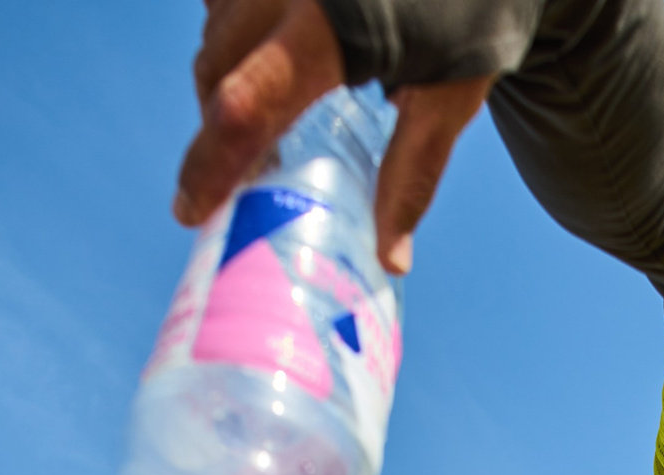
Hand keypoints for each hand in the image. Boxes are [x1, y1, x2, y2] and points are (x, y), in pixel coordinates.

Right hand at [176, 0, 495, 275]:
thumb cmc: (474, 19)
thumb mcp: (451, 100)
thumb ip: (412, 174)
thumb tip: (389, 259)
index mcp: (335, 28)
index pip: (248, 103)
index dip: (210, 163)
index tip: (190, 211)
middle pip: (216, 69)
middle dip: (217, 125)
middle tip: (247, 170)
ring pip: (216, 31)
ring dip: (223, 79)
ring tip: (264, 118)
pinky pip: (226, 0)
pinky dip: (232, 36)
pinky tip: (263, 59)